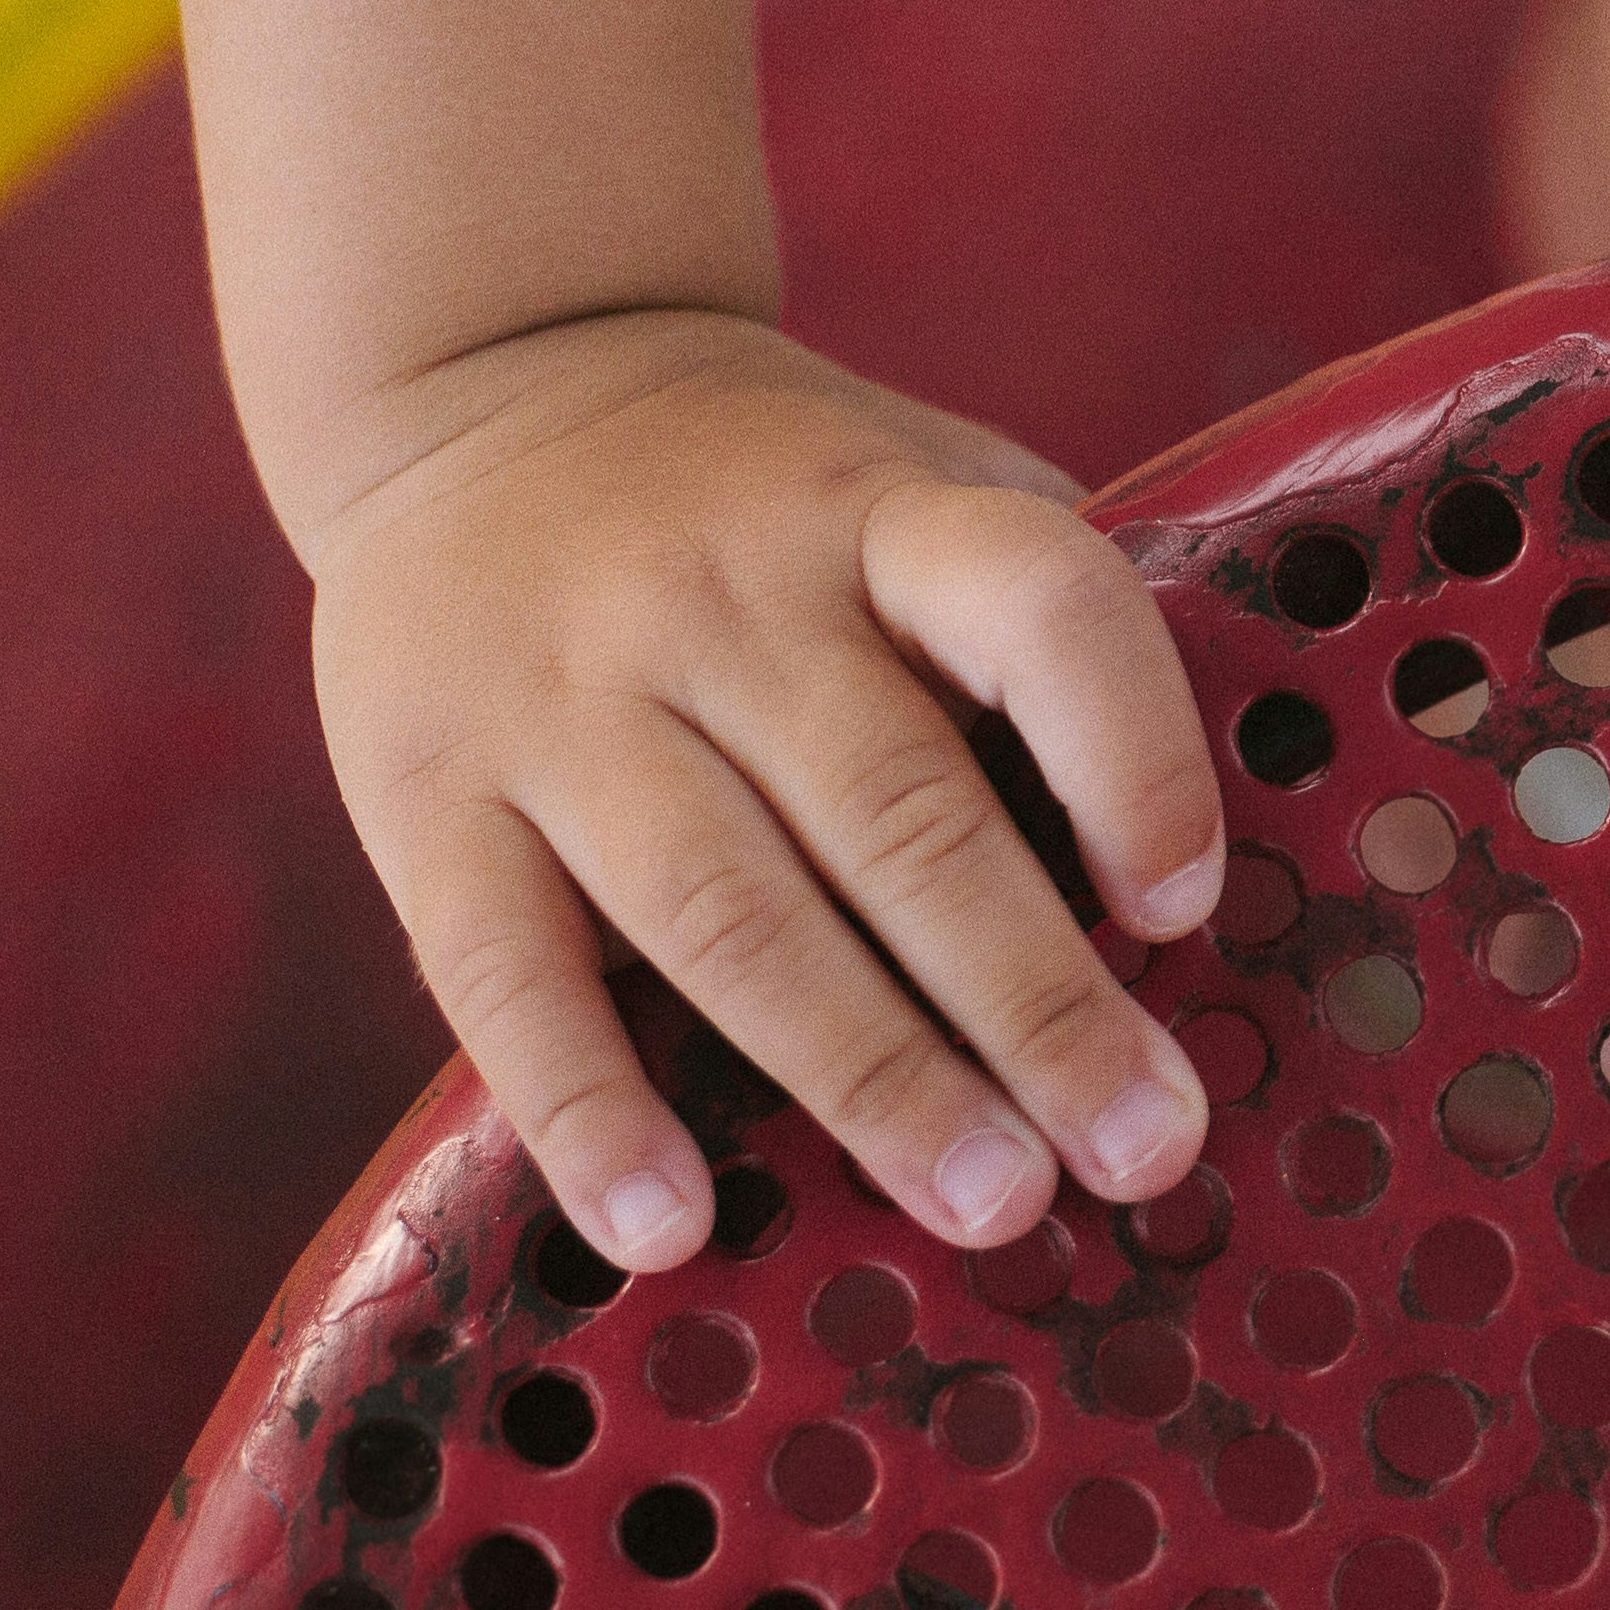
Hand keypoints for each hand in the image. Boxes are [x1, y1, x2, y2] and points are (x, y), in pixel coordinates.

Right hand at [300, 310, 1224, 1267]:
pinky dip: (585, 1108)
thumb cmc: (780, 496)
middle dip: (1035, 1000)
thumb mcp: (923, 485)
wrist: (493, 380)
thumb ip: (1034, 628)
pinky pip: (504, 969)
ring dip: (867, 1076)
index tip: (1186, 906)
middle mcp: (726, 600)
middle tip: (1143, 1148)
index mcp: (883, 519)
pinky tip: (667, 1228)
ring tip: (991, 1203)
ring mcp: (567, 696)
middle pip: (900, 813)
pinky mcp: (424, 792)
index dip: (1129, 753)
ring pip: (728, 911)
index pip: (1037, 608)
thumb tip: (1183, 867)